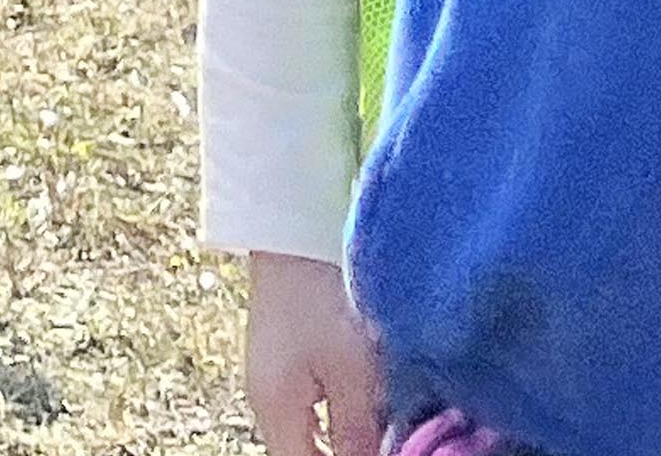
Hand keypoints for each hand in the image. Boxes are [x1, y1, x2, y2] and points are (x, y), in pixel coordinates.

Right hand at [237, 250, 387, 455]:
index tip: (386, 454)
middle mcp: (267, 398)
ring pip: (315, 428)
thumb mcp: (354, 375)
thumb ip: (360, 433)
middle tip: (394, 441)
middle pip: (308, 450)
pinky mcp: (289, 351)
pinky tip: (374, 400)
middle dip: (349, 452)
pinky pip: (318, 401)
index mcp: (274, 411)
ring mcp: (276, 373)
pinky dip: (345, 411)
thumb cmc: (324, 300)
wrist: (294, 227)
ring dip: (349, 436)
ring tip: (390, 426)